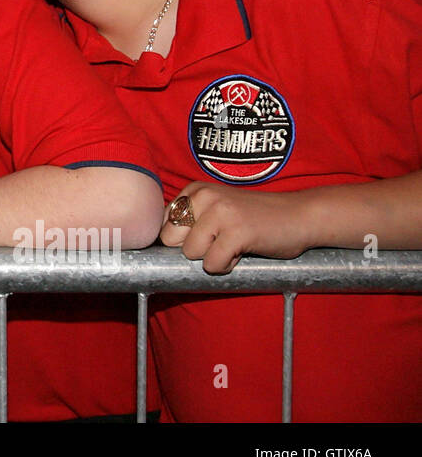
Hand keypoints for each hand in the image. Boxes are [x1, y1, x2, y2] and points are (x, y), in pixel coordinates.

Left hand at [160, 181, 315, 273]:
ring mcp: (220, 212)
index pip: (163, 225)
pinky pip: (212, 264)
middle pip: (171, 240)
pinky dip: (227, 266)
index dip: (182, 239)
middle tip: (221, 241)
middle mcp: (203, 196)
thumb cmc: (255, 218)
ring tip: (234, 244)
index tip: (207, 236)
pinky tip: (243, 252)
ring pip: (191, 253)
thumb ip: (188, 220)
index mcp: (194, 190)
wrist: (300, 215)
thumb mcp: (216, 209)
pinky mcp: (236, 231)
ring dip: (212, 257)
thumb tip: (156, 244)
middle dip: (193, 249)